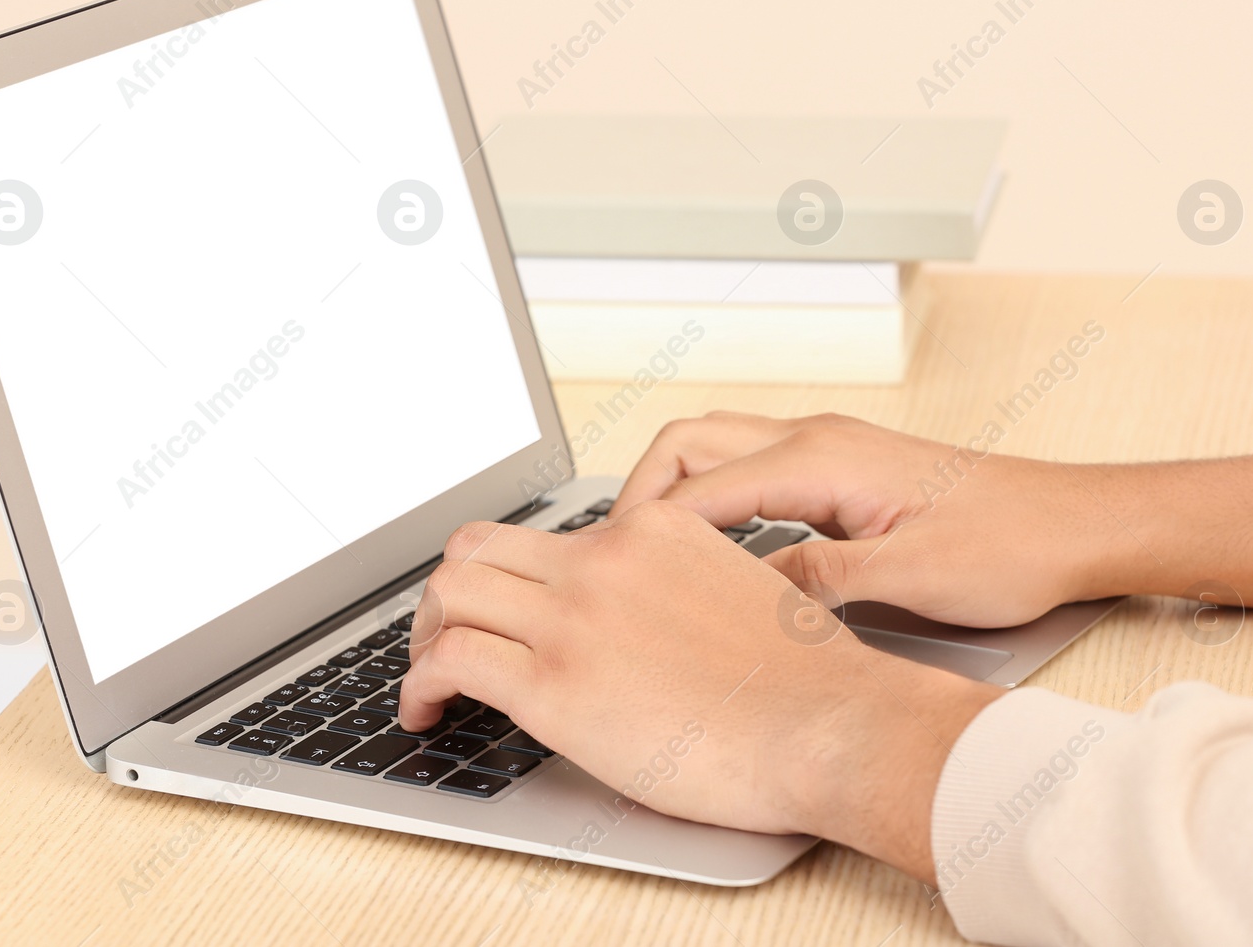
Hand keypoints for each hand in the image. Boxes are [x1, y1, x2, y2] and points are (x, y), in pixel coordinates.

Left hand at [400, 500, 1000, 879]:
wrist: (834, 724)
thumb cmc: (805, 682)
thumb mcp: (738, 591)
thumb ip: (675, 586)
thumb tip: (642, 622)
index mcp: (651, 528)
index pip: (547, 535)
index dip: (513, 578)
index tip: (508, 612)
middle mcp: (604, 559)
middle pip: (479, 547)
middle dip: (449, 594)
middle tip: (448, 635)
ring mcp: (575, 617)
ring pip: (450, 593)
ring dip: (423, 635)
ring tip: (426, 677)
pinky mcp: (555, 685)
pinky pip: (450, 662)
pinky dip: (418, 685)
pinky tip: (425, 712)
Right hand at [612, 412, 1252, 625]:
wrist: (1075, 523)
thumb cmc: (1009, 544)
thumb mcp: (907, 580)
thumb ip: (814, 583)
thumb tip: (739, 594)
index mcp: (821, 458)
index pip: (698, 488)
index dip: (645, 532)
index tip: (611, 572)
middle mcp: (817, 438)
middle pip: (689, 443)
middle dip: (639, 492)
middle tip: (612, 553)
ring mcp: (829, 447)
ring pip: (716, 450)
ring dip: (673, 491)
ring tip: (644, 551)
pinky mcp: (843, 467)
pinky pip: (750, 468)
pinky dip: (711, 498)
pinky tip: (709, 546)